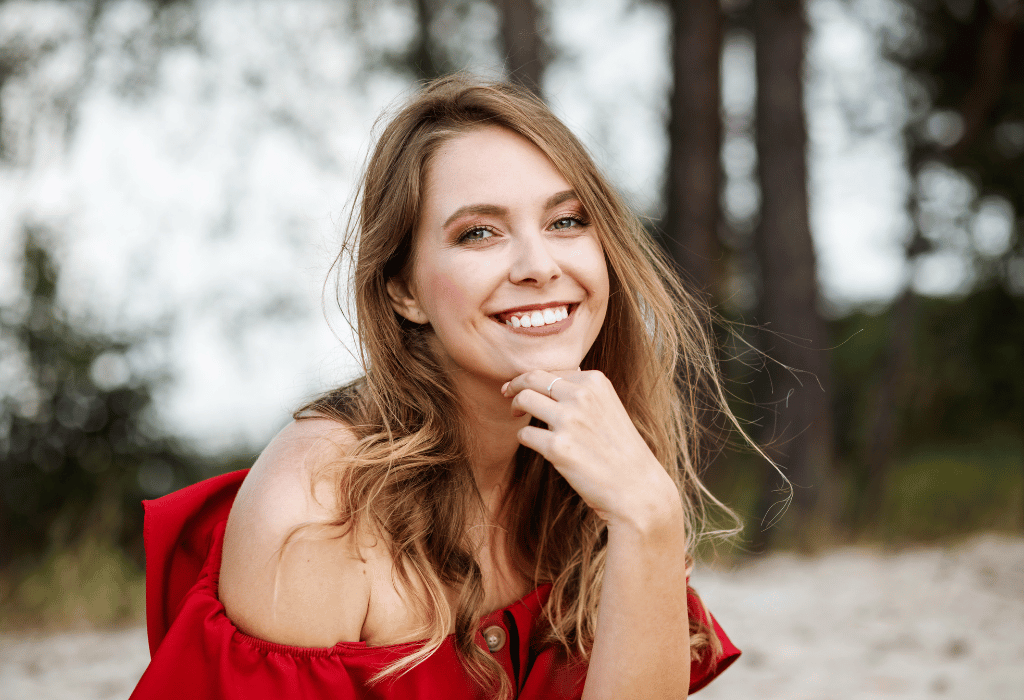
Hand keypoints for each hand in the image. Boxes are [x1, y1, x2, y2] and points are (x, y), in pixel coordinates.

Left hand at [501, 369, 681, 529]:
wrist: (637, 488)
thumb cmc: (620, 450)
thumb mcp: (607, 407)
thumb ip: (582, 391)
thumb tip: (547, 379)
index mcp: (595, 381)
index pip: (551, 371)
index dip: (533, 378)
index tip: (522, 386)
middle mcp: (582, 395)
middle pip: (531, 378)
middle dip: (514, 384)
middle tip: (506, 393)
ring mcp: (569, 420)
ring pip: (523, 400)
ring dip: (515, 407)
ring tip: (516, 417)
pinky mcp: (558, 447)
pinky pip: (525, 434)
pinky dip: (524, 437)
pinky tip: (535, 444)